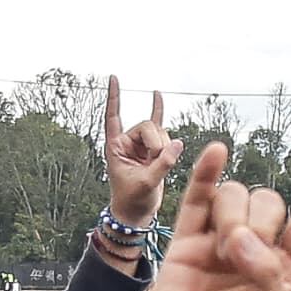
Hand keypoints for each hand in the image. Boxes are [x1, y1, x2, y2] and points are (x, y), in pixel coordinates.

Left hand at [98, 77, 169, 226]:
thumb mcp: (146, 184)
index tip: (113, 77)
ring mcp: (140, 145)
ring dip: (165, 146)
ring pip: (160, 132)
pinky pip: (159, 127)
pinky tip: (157, 94)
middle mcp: (127, 142)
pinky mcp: (153, 149)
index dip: (114, 97)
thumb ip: (162, 164)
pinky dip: (158, 111)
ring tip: (160, 165)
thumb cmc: (132, 201)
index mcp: (115, 147)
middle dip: (157, 142)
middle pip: (147, 126)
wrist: (136, 213)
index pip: (113, 117)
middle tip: (158, 161)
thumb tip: (177, 144)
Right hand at [124, 140, 290, 290]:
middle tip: (242, 256)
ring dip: (233, 214)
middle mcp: (255, 252)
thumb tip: (240, 239)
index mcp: (285, 272)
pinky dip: (207, 174)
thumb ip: (269, 276)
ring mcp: (219, 245)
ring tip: (223, 250)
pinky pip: (197, 200)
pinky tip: (217, 152)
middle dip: (259, 220)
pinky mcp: (186, 245)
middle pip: (268, 203)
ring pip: (235, 198)